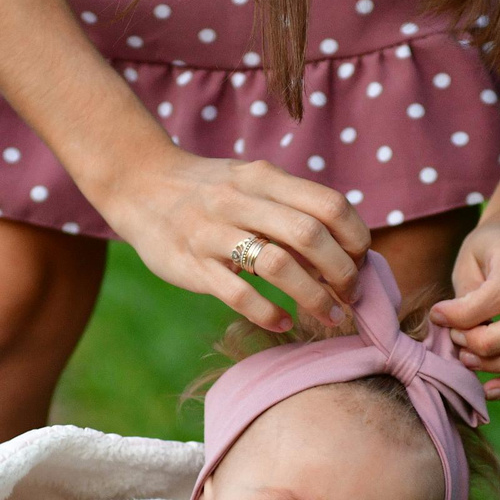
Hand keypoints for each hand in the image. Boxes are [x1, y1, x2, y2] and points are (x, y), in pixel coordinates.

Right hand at [92, 145, 369, 334]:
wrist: (139, 184)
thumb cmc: (209, 191)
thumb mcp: (250, 181)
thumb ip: (291, 206)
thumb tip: (345, 248)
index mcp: (263, 177)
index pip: (329, 205)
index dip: (355, 237)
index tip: (360, 260)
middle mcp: (240, 200)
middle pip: (311, 236)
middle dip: (342, 272)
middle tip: (351, 295)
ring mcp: (213, 233)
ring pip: (278, 265)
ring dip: (314, 297)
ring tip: (330, 315)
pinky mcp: (191, 264)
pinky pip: (238, 294)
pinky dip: (269, 313)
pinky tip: (283, 322)